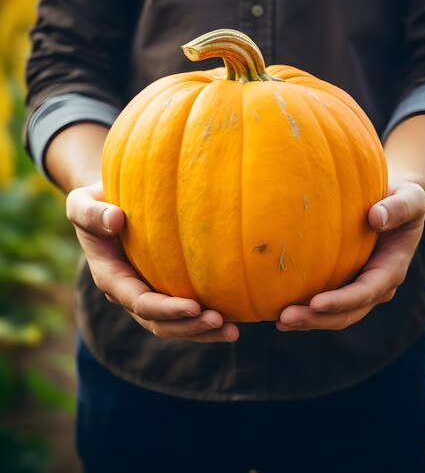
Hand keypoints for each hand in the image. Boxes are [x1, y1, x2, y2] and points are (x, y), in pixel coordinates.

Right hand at [66, 181, 238, 342]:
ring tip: (232, 331)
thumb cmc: (95, 203)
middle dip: (189, 327)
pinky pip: (184, 311)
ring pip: (173, 325)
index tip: (194, 307)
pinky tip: (232, 319)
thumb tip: (115, 219)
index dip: (165, 309)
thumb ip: (91, 213)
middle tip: (221, 323)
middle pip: (159, 323)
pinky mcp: (164, 288)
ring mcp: (148, 293)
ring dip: (202, 331)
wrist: (106, 206)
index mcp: (111, 278)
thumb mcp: (82, 203)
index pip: (139, 301)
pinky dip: (205, 319)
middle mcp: (129, 293)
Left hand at [277, 180, 424, 331]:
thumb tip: (375, 217)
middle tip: (285, 319)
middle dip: (317, 319)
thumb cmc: (401, 196)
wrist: (394, 202)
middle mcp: (377, 286)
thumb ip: (398, 208)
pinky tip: (279, 310)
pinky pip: (326, 304)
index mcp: (392, 269)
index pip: (366, 291)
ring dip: (308, 320)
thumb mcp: (410, 198)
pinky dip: (306, 310)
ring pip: (335, 314)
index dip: (342, 301)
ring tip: (280, 321)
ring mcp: (360, 288)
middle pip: (347, 312)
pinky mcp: (345, 283)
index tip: (316, 303)